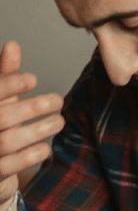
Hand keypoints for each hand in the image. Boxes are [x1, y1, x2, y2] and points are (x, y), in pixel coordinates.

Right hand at [0, 41, 63, 203]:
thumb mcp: (0, 99)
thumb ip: (4, 75)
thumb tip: (13, 45)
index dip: (9, 83)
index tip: (33, 79)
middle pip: (1, 116)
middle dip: (32, 107)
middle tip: (58, 100)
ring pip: (7, 141)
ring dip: (38, 130)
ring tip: (59, 122)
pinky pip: (10, 166)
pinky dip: (31, 155)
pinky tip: (46, 147)